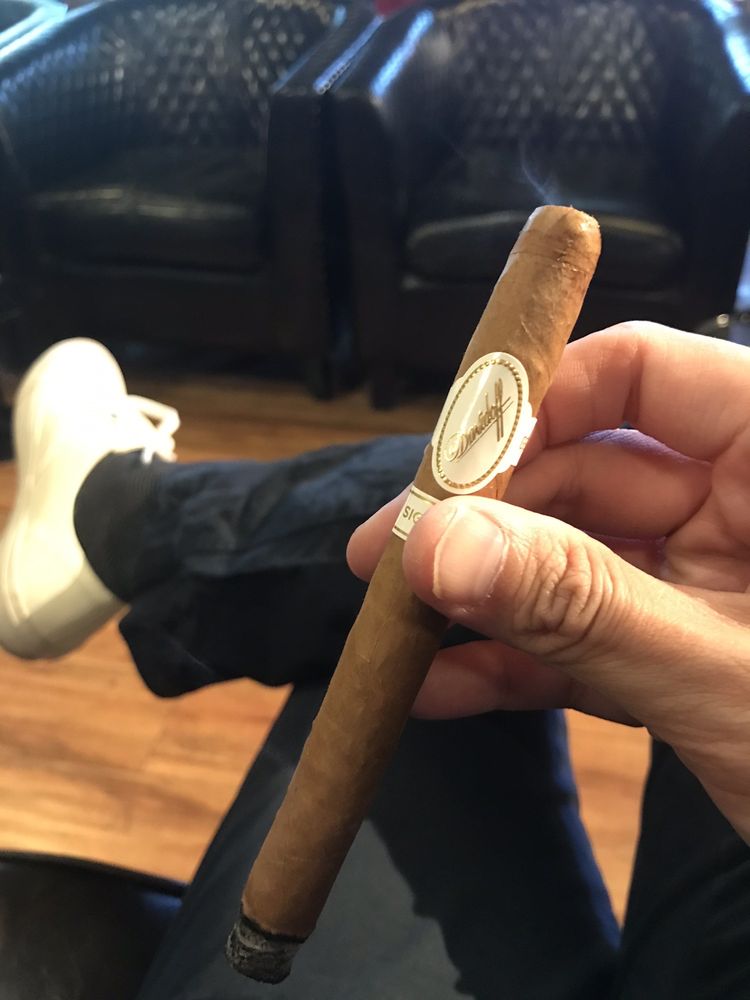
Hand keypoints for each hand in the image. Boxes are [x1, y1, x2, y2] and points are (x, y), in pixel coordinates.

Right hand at [348, 322, 749, 841]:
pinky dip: (523, 662)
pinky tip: (448, 687)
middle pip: (586, 470)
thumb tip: (437, 543)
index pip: (644, 373)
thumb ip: (581, 605)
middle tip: (390, 563)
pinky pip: (592, 633)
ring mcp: (714, 579)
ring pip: (577, 557)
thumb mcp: (723, 678)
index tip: (441, 473)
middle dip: (486, 522)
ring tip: (400, 633)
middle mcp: (746, 503)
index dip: (535, 406)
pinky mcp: (688, 647)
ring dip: (490, 600)